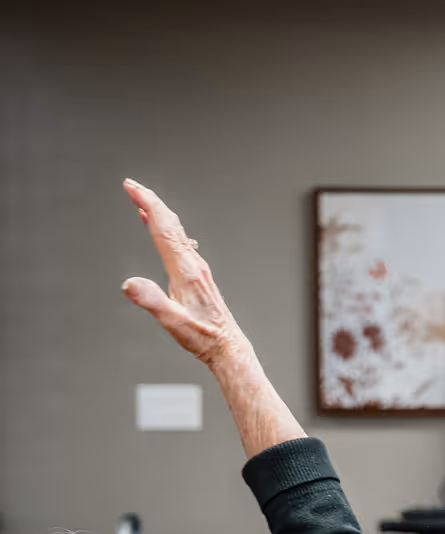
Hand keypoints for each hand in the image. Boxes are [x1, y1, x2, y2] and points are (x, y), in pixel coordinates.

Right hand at [120, 179, 303, 456]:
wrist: (227, 347)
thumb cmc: (201, 338)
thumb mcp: (172, 322)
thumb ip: (151, 301)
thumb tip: (129, 284)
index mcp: (185, 270)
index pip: (163, 228)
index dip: (147, 204)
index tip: (131, 187)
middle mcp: (194, 265)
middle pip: (170, 225)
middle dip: (150, 202)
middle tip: (131, 186)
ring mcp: (198, 270)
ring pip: (176, 234)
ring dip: (159, 215)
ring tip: (142, 202)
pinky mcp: (198, 278)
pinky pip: (180, 245)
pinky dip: (168, 231)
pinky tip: (163, 233)